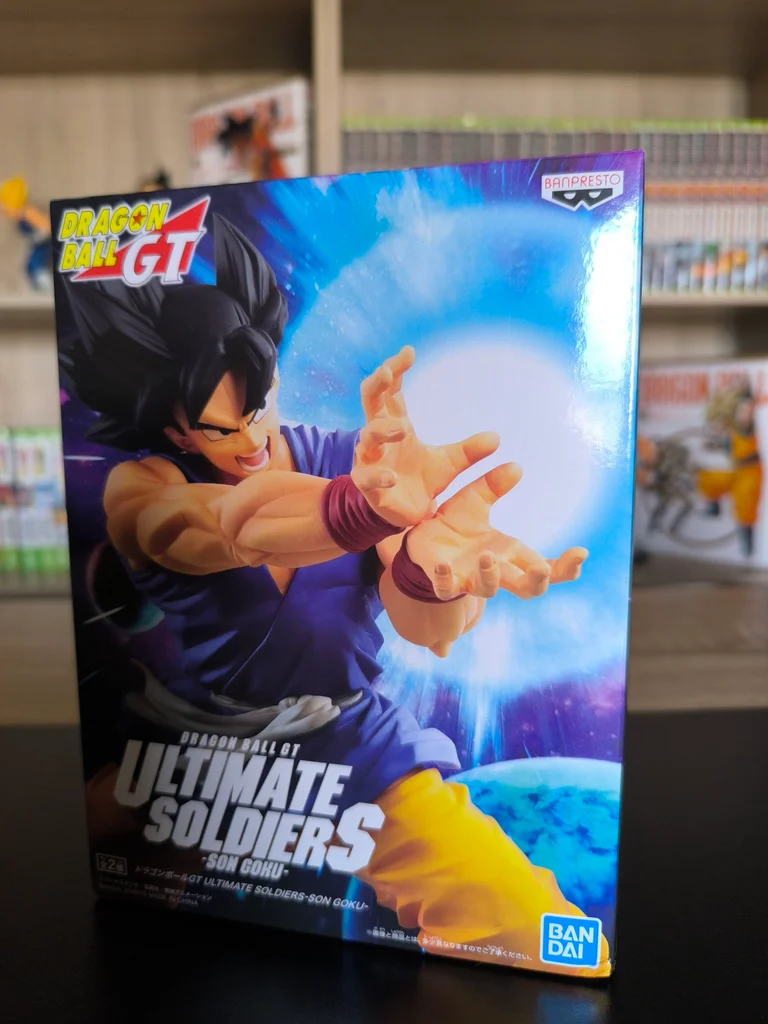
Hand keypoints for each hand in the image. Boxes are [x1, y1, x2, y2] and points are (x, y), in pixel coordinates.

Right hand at [351, 347, 499, 526]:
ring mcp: (371, 460)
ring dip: (383, 429)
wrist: (405, 513)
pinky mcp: (369, 486)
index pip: (392, 391)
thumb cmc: (421, 480)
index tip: (409, 352)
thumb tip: (496, 438)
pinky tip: (392, 476)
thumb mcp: (449, 463)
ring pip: (367, 437)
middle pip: (371, 402)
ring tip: (402, 428)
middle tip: (385, 372)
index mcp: (395, 424)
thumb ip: (469, 451)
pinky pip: (368, 478)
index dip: (396, 370)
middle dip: (376, 385)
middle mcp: (379, 438)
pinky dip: (379, 476)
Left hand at [406, 462, 587, 599]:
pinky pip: (446, 587)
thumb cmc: (456, 523)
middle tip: (542, 570)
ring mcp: (469, 578)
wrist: (420, 536)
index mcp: (509, 552)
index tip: (581, 552)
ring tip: (487, 556)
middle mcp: (495, 569)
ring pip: (488, 589)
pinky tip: (444, 565)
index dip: (566, 566)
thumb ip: (493, 485)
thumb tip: (516, 466)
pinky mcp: (443, 580)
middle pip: (527, 588)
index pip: (546, 566)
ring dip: (490, 575)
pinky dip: (446, 579)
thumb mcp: (475, 500)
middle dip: (538, 581)